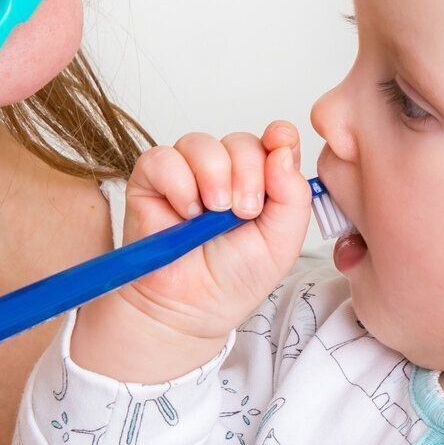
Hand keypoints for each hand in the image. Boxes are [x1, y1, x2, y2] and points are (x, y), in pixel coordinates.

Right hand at [71, 123, 308, 380]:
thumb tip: (283, 149)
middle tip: (243, 213)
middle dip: (247, 175)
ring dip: (214, 177)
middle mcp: (223, 170)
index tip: (280, 143)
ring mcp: (186, 171)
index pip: (272, 141)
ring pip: (202, 143)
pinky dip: (179, 183)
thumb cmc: (234, 278)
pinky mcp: (150, 178)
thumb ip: (293, 195)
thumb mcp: (281, 242)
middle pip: (240, 141)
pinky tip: (186, 212)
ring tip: (212, 213)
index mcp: (258, 179)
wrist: (189, 308)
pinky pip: (164, 158)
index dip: (278, 137)